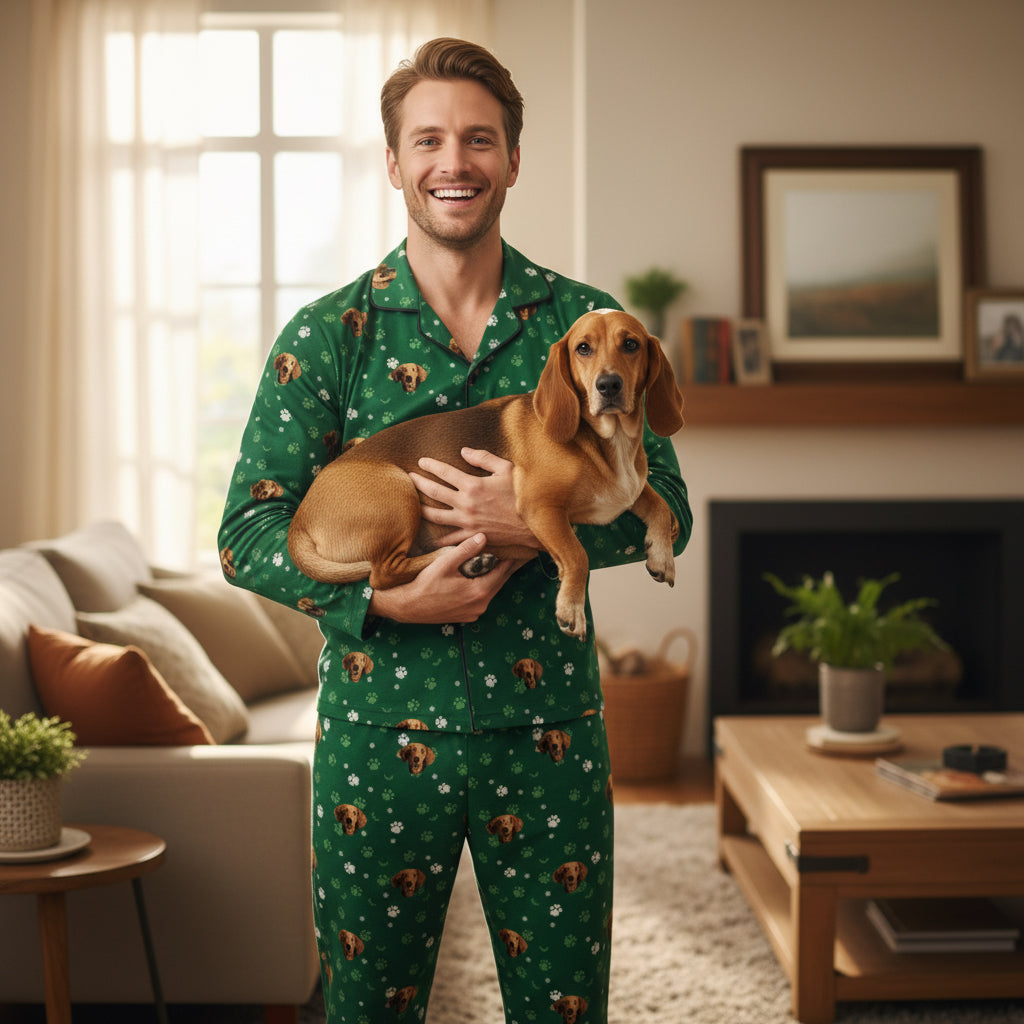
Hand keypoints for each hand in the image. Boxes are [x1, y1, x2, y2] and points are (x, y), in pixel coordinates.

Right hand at [367, 533, 529, 623]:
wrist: (408, 607)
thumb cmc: (425, 584)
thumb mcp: (445, 563)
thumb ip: (465, 550)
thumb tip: (483, 536)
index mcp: (479, 591)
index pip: (502, 571)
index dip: (511, 558)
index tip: (519, 546)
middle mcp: (481, 604)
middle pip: (500, 582)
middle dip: (507, 567)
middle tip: (518, 552)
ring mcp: (475, 612)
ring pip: (492, 591)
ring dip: (496, 577)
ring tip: (503, 562)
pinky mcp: (468, 616)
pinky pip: (483, 598)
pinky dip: (486, 586)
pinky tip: (485, 577)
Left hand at [409, 447, 540, 548]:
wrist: (536, 524)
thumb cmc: (523, 494)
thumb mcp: (507, 469)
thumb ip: (484, 458)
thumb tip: (464, 451)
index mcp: (473, 485)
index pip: (445, 472)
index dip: (431, 465)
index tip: (421, 461)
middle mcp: (466, 504)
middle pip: (434, 492)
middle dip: (419, 483)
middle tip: (409, 478)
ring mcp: (467, 522)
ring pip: (436, 516)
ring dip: (421, 510)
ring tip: (412, 506)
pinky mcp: (472, 537)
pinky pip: (449, 539)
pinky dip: (437, 538)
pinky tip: (427, 538)